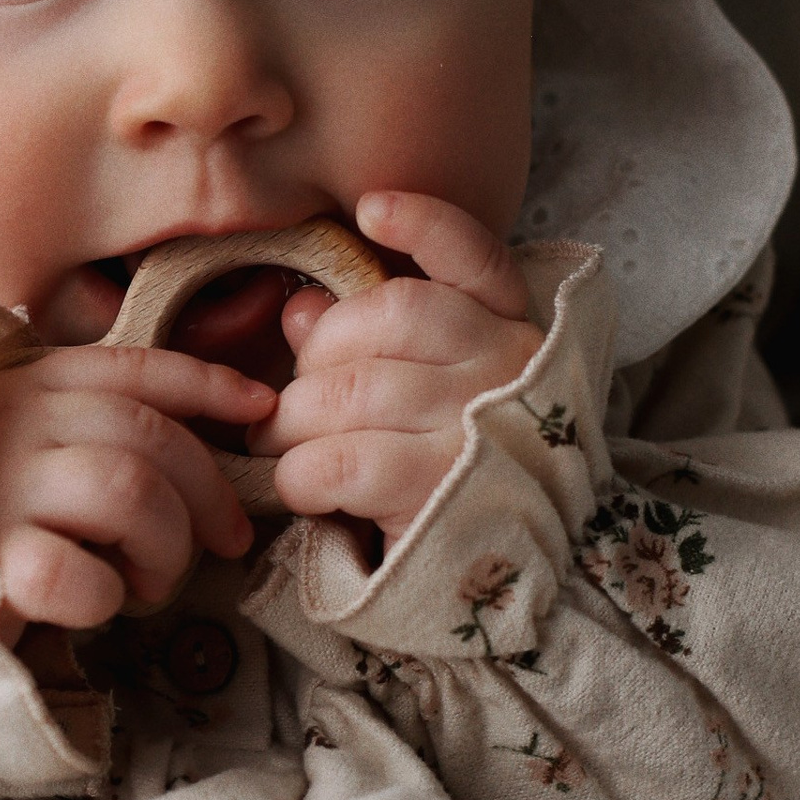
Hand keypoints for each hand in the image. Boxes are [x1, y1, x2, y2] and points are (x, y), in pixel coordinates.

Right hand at [0, 346, 273, 628]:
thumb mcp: (2, 445)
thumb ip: (70, 424)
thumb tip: (189, 434)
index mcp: (17, 387)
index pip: (133, 367)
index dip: (209, 385)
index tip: (260, 409)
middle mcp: (5, 426)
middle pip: (149, 435)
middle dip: (207, 490)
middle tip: (220, 541)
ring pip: (130, 492)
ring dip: (164, 548)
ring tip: (148, 582)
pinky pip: (74, 575)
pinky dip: (103, 598)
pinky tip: (90, 605)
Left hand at [267, 192, 541, 540]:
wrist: (511, 589)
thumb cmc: (455, 478)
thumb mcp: (432, 401)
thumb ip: (373, 345)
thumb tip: (301, 312)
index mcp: (513, 334)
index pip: (475, 256)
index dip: (424, 225)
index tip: (372, 210)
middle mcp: (509, 369)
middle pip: (383, 319)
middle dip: (315, 362)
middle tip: (293, 406)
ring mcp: (481, 428)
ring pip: (348, 392)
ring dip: (294, 426)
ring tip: (286, 451)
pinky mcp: (443, 492)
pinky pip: (339, 461)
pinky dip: (300, 475)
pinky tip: (305, 490)